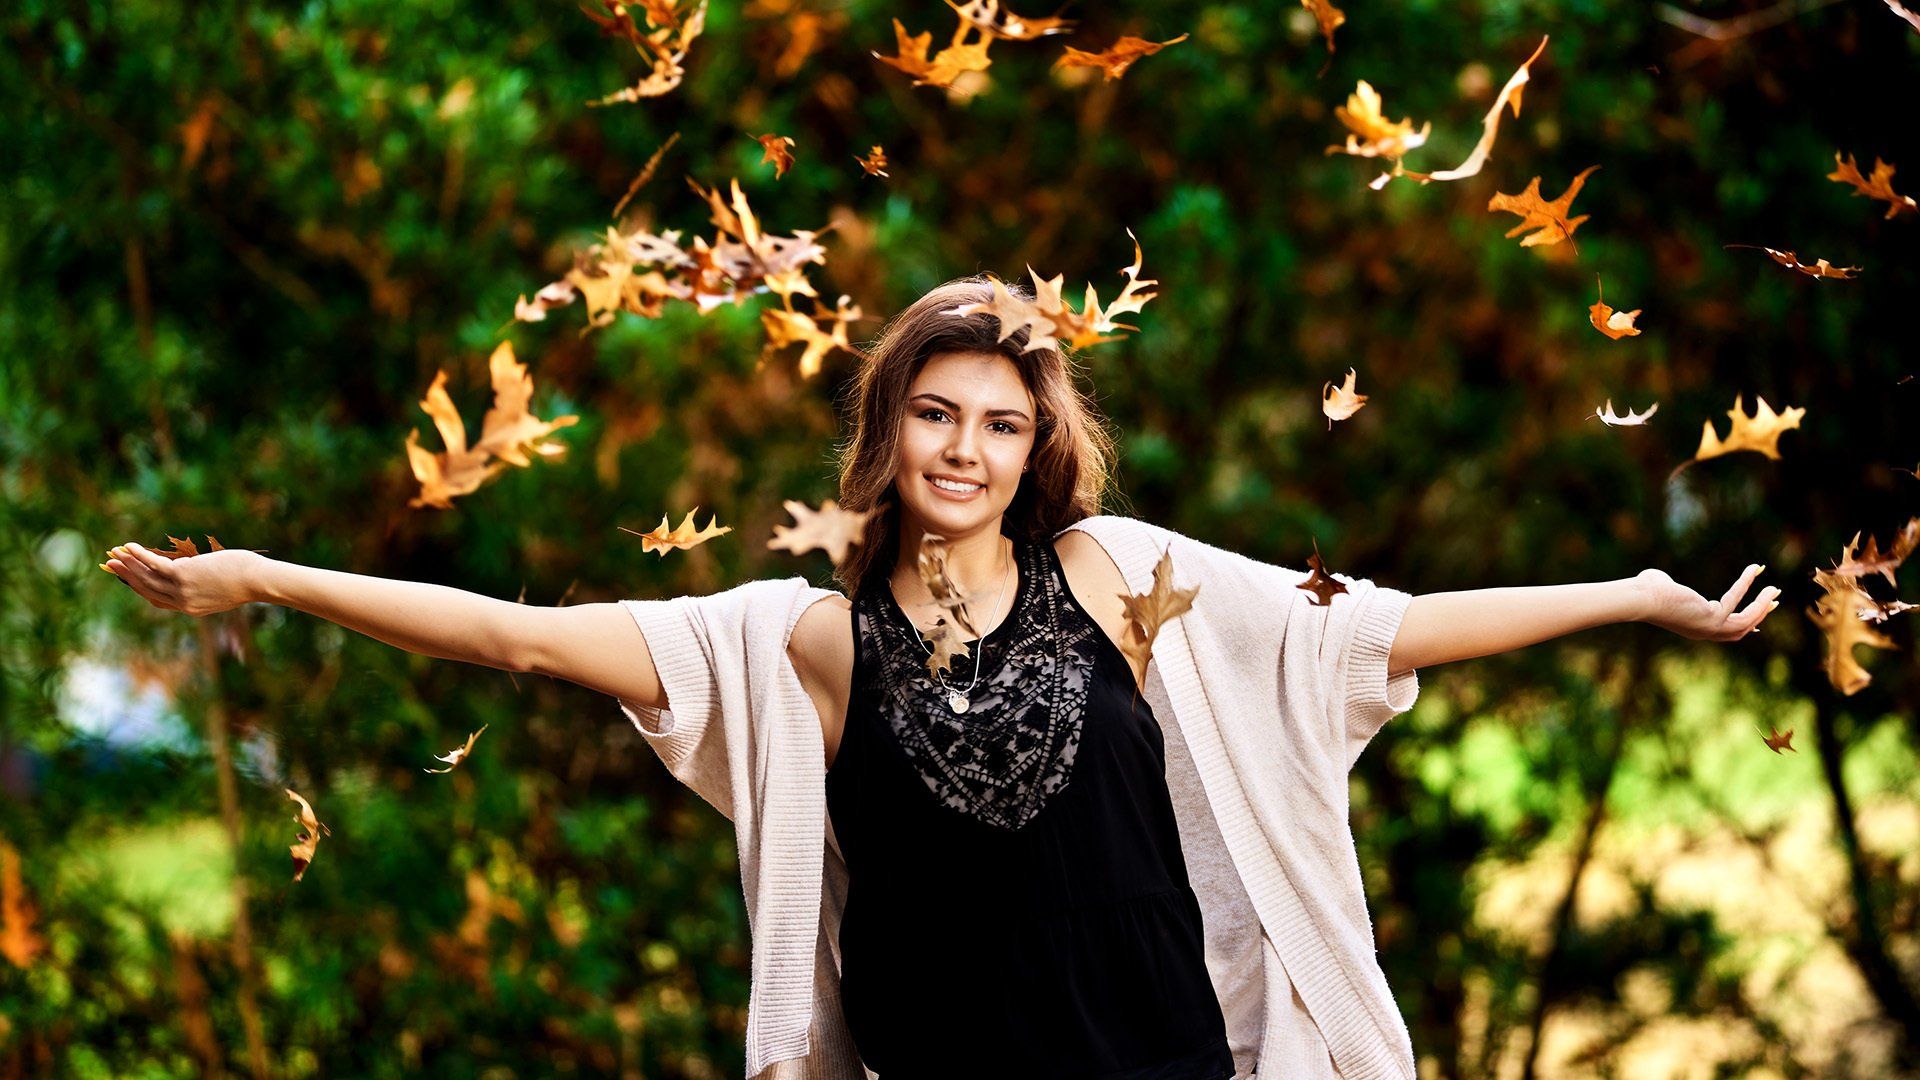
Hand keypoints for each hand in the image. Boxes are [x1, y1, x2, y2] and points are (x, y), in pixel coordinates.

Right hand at [103, 542, 264, 616]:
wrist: (258, 580)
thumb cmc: (247, 579)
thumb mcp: (220, 585)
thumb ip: (203, 583)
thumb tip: (193, 569)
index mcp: (191, 608)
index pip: (158, 600)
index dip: (141, 589)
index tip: (129, 580)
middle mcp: (183, 602)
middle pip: (148, 589)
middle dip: (128, 576)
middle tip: (111, 565)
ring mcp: (183, 590)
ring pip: (148, 578)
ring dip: (128, 565)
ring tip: (114, 554)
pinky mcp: (184, 575)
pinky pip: (155, 565)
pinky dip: (140, 556)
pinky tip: (130, 547)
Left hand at [1634, 564, 1778, 641]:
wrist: (1641, 598)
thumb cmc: (1646, 591)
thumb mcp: (1662, 590)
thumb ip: (1669, 588)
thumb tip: (1661, 580)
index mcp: (1695, 628)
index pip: (1727, 633)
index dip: (1746, 625)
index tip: (1760, 619)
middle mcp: (1705, 632)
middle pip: (1743, 628)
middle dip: (1761, 613)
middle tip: (1775, 598)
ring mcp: (1710, 628)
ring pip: (1746, 620)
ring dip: (1763, 604)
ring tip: (1774, 588)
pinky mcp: (1712, 617)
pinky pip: (1736, 599)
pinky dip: (1746, 582)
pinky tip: (1754, 568)